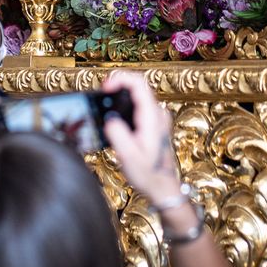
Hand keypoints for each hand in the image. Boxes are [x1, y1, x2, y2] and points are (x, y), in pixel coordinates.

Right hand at [102, 71, 182, 205]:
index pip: (139, 84)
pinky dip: (126, 102)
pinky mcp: (154, 124)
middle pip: (139, 85)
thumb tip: (110, 120)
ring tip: (106, 99)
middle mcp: (157, 114)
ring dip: (122, 92)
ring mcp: (157, 118)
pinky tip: (116, 113)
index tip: (106, 86)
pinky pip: (140, 104)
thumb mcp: (129, 158)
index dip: (120, 79)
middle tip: (103, 91)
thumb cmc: (149, 175)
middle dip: (119, 83)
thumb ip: (118, 136)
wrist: (163, 187)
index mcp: (152, 117)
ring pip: (139, 94)